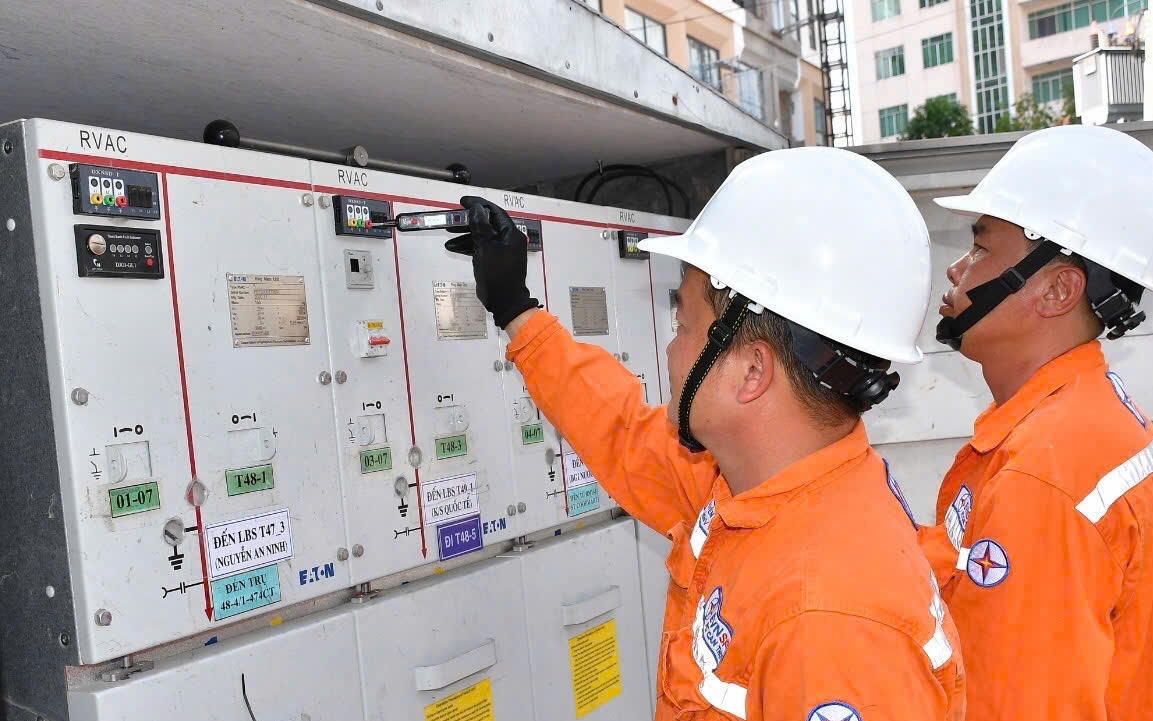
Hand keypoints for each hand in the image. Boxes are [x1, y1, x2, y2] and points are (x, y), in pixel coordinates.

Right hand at [445, 196, 539, 328]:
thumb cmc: (497, 273)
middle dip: (468, 221)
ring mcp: (501, 251)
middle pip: (486, 224)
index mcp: (511, 234)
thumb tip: (477, 208)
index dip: (478, 205)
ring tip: (448, 235)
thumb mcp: (486, 248)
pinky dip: (468, 246)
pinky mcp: (494, 261)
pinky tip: (452, 247)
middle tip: (452, 220)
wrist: (504, 301)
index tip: (462, 202)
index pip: (494, 212)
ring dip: (465, 235)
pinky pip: (481, 248)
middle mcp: (508, 239)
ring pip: (481, 236)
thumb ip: (481, 227)